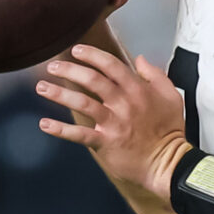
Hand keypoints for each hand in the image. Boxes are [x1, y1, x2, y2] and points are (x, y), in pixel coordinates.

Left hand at [35, 44, 189, 198]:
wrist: (168, 164)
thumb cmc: (169, 131)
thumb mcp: (172, 95)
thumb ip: (156, 74)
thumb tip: (140, 59)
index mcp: (137, 89)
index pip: (110, 65)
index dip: (91, 55)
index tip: (76, 50)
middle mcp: (123, 103)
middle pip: (92, 79)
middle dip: (69, 70)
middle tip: (52, 66)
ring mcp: (113, 123)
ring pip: (82, 102)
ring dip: (59, 94)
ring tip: (42, 87)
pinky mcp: (105, 143)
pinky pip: (79, 134)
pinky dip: (60, 129)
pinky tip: (45, 124)